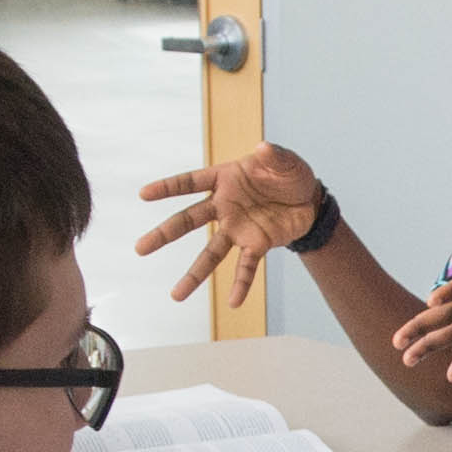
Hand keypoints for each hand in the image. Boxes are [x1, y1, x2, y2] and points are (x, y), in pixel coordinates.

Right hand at [133, 144, 327, 308]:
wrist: (310, 199)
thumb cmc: (289, 175)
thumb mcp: (285, 160)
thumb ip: (274, 155)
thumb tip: (262, 148)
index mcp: (225, 179)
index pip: (190, 182)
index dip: (168, 187)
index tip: (143, 194)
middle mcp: (224, 206)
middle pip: (188, 220)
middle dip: (164, 234)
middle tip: (140, 248)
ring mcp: (237, 228)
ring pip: (211, 253)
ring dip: (194, 274)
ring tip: (176, 295)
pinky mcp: (256, 244)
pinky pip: (246, 267)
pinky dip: (241, 284)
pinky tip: (234, 302)